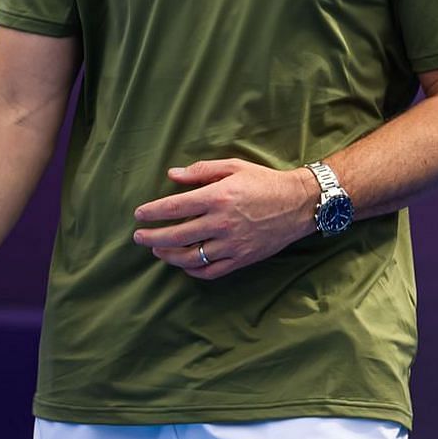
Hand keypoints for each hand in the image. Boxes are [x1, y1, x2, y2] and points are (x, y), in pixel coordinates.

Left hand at [132, 159, 318, 278]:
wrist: (299, 203)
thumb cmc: (265, 182)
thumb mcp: (234, 167)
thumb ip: (201, 171)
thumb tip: (172, 175)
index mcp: (218, 197)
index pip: (173, 207)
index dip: (151, 212)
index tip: (139, 214)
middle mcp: (221, 223)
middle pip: (175, 236)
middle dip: (151, 237)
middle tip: (139, 237)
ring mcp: (231, 244)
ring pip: (189, 257)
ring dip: (168, 255)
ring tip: (157, 250)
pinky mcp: (241, 258)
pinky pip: (210, 271)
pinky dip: (193, 270)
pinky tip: (184, 265)